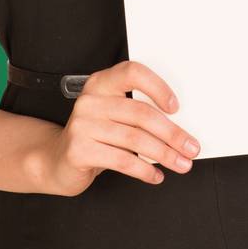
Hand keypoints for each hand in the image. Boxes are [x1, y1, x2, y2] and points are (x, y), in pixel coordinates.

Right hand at [36, 60, 201, 195]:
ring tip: (181, 164)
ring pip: (135, 139)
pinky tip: (155, 175)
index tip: (177, 108)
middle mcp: (90, 101)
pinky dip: (144, 170)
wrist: (57, 160)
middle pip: (141, 114)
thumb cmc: (96, 136)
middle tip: (191, 148)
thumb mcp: (115, 117)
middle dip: (173, 134)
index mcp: (102, 83)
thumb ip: (139, 113)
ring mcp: (81, 125)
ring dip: (165, 154)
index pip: (133, 73)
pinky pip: (122, 160)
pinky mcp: (78, 150)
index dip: (158, 87)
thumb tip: (182, 129)